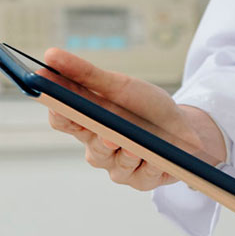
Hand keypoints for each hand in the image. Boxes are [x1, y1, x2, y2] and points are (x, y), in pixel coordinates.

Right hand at [44, 48, 225, 190]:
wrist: (184, 128)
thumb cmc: (146, 107)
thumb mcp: (119, 85)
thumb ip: (85, 74)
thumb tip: (50, 55)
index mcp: (88, 122)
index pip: (63, 120)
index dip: (58, 112)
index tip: (55, 101)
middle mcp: (99, 147)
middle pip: (92, 145)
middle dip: (100, 138)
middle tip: (105, 131)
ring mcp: (119, 166)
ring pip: (117, 164)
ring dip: (128, 154)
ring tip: (137, 146)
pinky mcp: (141, 180)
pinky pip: (143, 175)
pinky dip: (152, 164)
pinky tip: (160, 159)